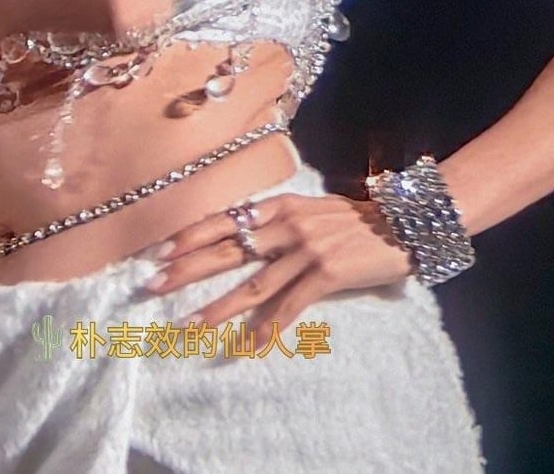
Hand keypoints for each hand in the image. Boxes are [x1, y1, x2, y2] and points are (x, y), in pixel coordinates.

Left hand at [139, 191, 413, 349]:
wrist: (401, 224)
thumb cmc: (354, 219)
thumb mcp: (310, 209)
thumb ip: (278, 220)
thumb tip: (242, 233)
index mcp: (280, 206)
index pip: (225, 219)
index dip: (190, 235)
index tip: (160, 250)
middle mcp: (286, 224)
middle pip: (227, 249)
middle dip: (187, 269)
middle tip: (152, 284)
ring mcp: (305, 250)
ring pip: (252, 284)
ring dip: (218, 307)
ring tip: (189, 324)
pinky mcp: (325, 274)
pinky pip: (289, 306)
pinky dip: (267, 330)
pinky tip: (247, 347)